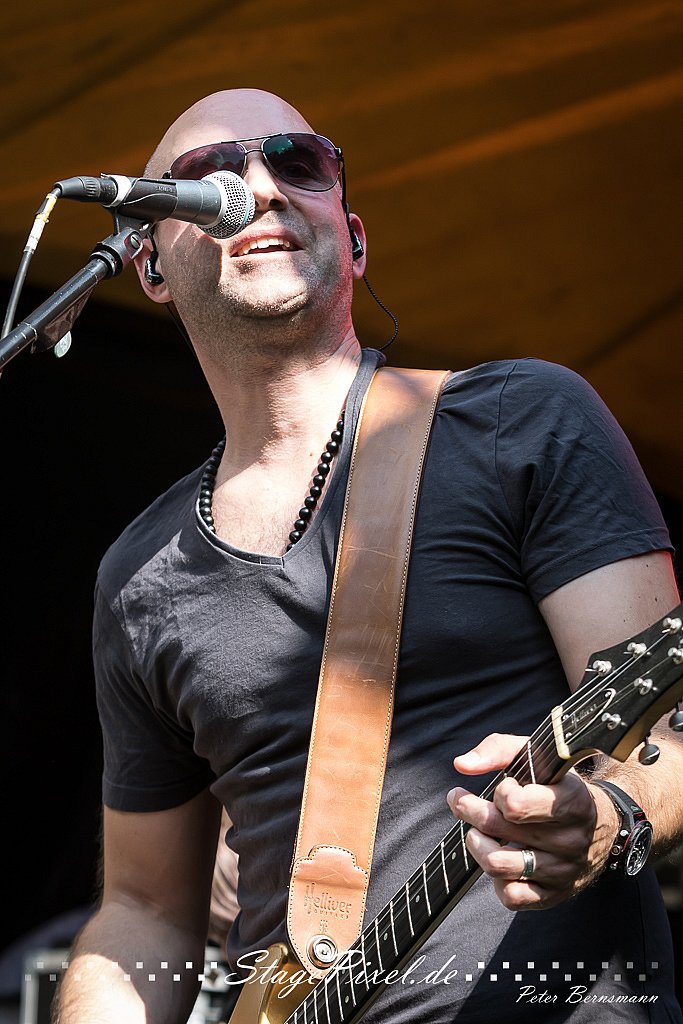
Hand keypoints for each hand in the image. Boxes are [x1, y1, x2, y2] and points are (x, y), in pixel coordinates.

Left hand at [447, 733, 619, 909]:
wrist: (603, 822)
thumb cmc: (559, 786)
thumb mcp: (538, 756)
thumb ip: (498, 750)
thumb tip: (462, 765)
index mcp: (571, 801)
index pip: (516, 805)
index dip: (499, 792)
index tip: (502, 787)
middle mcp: (570, 838)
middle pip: (499, 830)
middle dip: (471, 811)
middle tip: (463, 802)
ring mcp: (563, 870)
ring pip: (498, 864)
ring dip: (477, 844)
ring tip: (477, 832)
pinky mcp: (555, 894)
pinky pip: (512, 897)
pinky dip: (496, 879)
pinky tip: (500, 858)